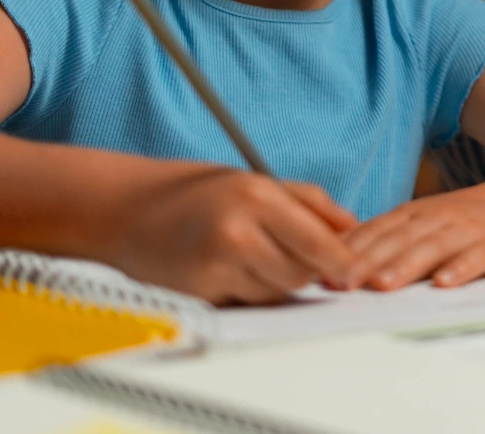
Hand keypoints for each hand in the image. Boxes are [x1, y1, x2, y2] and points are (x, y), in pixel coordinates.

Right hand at [101, 166, 363, 304]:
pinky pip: (246, 304)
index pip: (315, 241)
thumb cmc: (197, 193)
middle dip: (308, 271)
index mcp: (256, 196)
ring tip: (254, 255)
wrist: (125, 210)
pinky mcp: (198, 294)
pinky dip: (249, 292)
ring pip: (275, 293)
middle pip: (300, 274)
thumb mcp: (256, 181)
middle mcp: (235, 232)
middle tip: (294, 254)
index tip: (359, 277)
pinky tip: (230, 268)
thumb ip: (310, 202)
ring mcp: (213, 266)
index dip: (342, 264)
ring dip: (277, 282)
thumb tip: (353, 227)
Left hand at [344, 188, 484, 289]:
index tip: (322, 271)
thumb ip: (387, 240)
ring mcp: (468, 230)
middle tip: (343, 283)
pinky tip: (445, 284)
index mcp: (414, 214)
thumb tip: (335, 263)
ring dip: (407, 265)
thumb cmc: (465, 221)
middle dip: (369, 261)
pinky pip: (478, 257)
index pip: (376, 230)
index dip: (349, 251)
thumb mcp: (424, 223)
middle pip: (398, 239)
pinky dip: (461, 268)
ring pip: (433, 246)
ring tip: (385, 285)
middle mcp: (437, 218)